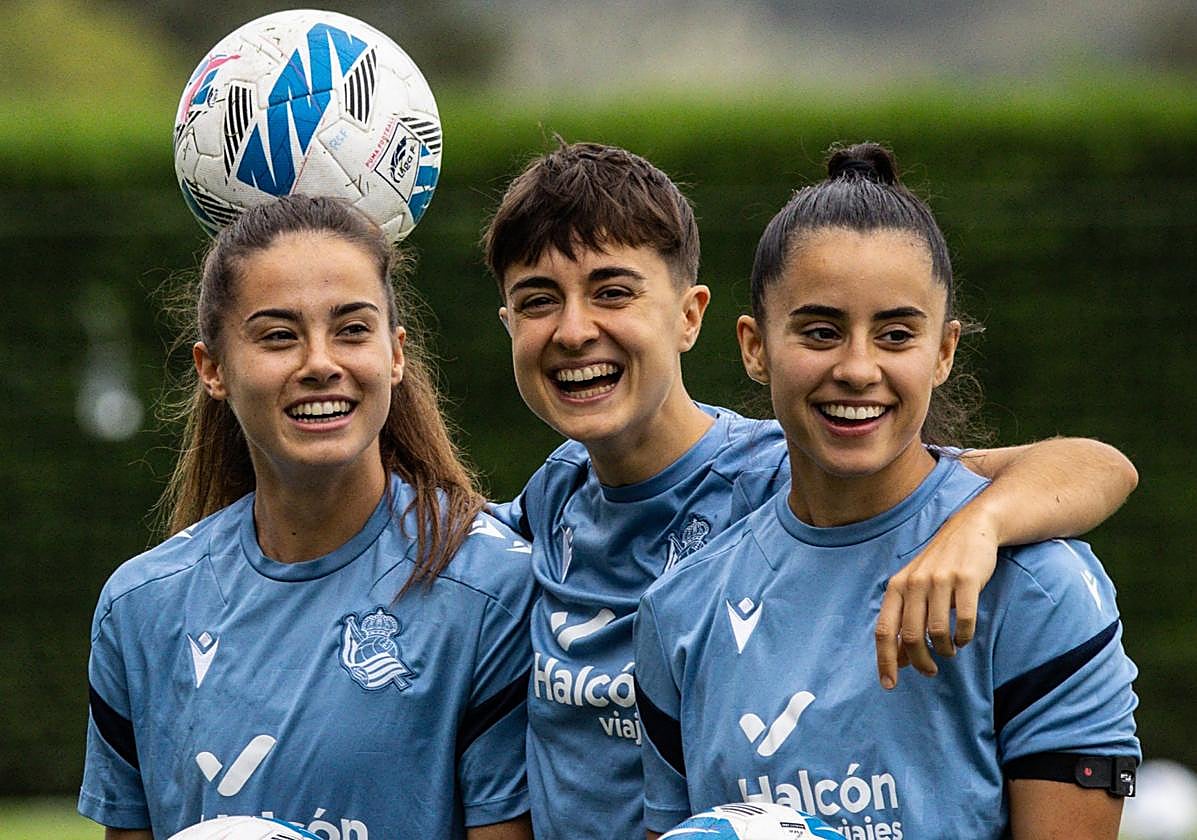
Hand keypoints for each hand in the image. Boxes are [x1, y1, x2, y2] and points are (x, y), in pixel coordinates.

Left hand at [875, 502, 998, 688]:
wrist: (970, 530)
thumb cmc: (939, 567)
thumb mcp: (914, 588)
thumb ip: (904, 619)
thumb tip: (898, 661)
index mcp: (896, 587)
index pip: (884, 631)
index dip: (885, 661)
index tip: (890, 685)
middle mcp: (913, 583)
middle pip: (911, 637)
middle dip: (920, 663)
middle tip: (930, 671)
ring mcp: (939, 580)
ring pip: (937, 633)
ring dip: (945, 650)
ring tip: (950, 650)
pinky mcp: (966, 579)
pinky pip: (963, 621)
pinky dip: (964, 637)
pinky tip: (964, 637)